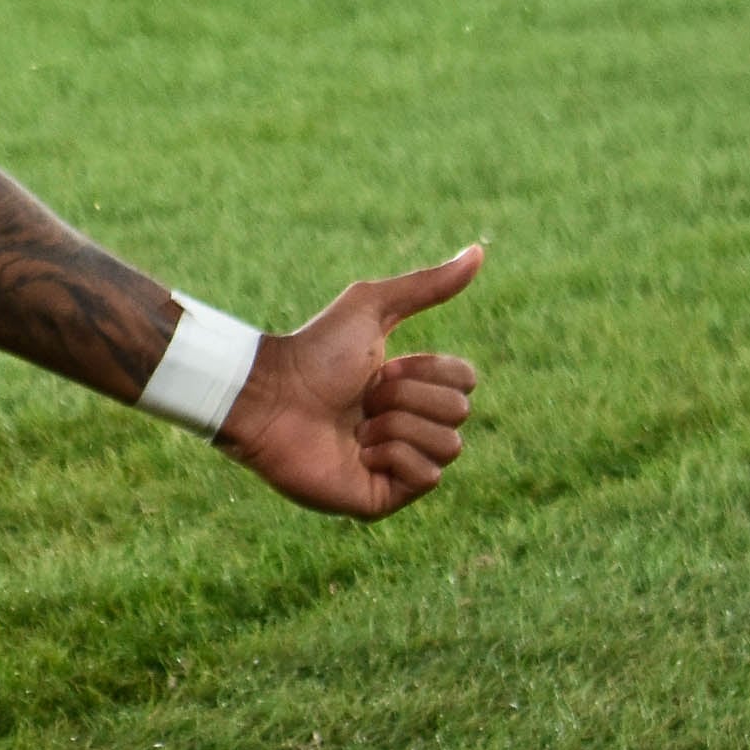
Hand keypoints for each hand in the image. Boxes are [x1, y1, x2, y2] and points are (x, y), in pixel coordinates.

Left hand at [214, 245, 483, 519]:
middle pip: (460, 413)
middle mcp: (409, 426)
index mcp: (411, 388)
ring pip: (448, 447)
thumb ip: (426, 286)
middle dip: (408, 397)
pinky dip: (393, 456)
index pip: (466, 381)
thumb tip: (479, 251)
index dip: (427, 370)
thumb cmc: (314, 351)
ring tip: (356, 426)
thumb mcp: (372, 307)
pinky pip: (427, 478)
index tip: (381, 366)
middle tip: (364, 397)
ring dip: (398, 426)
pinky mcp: (383, 498)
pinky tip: (357, 451)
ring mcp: (398, 465)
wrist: (271, 395)